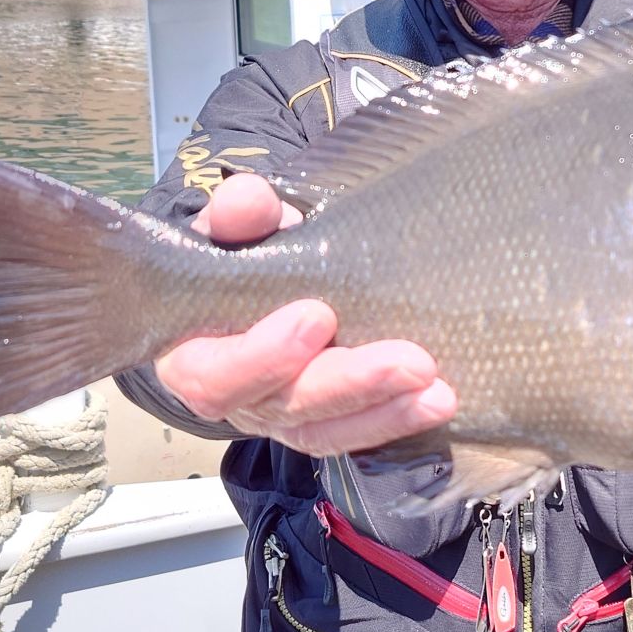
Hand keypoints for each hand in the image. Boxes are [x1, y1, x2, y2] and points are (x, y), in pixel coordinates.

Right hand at [154, 172, 456, 454]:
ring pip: (327, 430)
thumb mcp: (233, 227)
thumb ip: (237, 215)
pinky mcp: (320, 422)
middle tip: (412, 363)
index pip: (215, 374)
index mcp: (193, 353)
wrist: (257, 278)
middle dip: (351, 384)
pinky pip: (355, 432)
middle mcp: (236, 397)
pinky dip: (396, 419)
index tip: (318, 316)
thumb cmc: (239, 253)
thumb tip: (249, 198)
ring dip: (387, 412)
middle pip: (286, 407)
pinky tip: (436, 403)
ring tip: (439, 394)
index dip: (264, 355)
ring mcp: (280, 417)